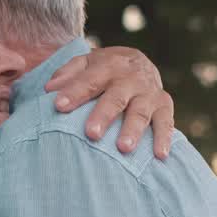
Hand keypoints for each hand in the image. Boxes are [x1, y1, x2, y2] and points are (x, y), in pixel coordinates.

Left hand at [44, 45, 175, 158]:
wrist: (139, 61)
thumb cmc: (103, 70)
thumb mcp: (86, 63)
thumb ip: (68, 74)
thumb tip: (49, 89)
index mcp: (108, 65)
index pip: (89, 80)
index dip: (74, 92)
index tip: (59, 106)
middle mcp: (130, 78)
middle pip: (116, 98)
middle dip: (104, 115)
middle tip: (91, 133)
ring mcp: (149, 92)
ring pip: (141, 112)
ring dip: (133, 129)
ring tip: (123, 148)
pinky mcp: (164, 105)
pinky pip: (166, 122)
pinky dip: (164, 138)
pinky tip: (160, 155)